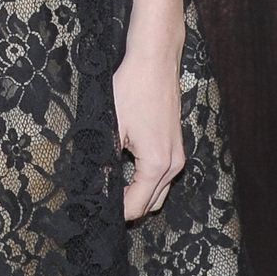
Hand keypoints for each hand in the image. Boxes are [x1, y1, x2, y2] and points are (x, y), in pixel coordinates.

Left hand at [112, 46, 184, 220]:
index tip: (99, 212)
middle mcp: (173, 164)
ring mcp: (178, 155)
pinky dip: (147, 181)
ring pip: (159, 191)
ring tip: (112, 191)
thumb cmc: (133, 89)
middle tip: (103, 204)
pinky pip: (163, 175)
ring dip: (139, 195)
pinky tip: (126, 173)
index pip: (138, 204)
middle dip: (130, 208)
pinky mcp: (176, 146)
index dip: (118, 212)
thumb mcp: (112, 127)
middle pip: (152, 204)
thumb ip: (105, 161)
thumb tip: (98, 185)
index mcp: (157, 163)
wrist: (155, 63)